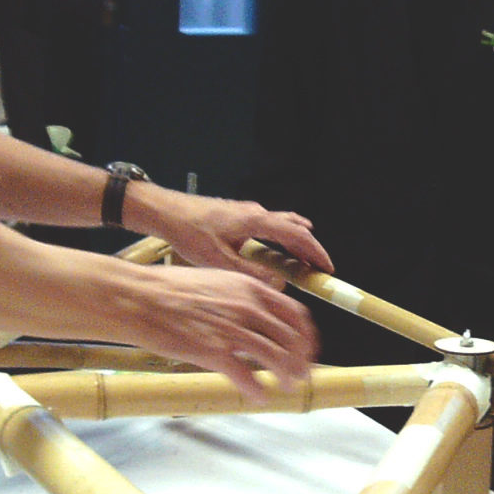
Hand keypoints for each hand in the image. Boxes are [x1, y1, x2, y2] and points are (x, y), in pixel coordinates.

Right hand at [119, 264, 320, 401]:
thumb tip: (254, 309)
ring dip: (287, 376)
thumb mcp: (215, 280)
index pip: (295, 314)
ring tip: (288, 387)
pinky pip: (247, 377)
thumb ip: (239, 295)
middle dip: (301, 361)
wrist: (139, 297)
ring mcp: (232, 331)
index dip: (306, 336)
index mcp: (249, 289)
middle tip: (303, 374)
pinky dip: (257, 391)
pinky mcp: (214, 352)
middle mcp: (247, 308)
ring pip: (276, 358)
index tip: (308, 348)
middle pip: (290, 339)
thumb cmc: (168, 288)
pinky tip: (259, 397)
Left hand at [132, 184, 334, 278]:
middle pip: (295, 227)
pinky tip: (272, 252)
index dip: (316, 252)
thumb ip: (251, 273)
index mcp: (256, 221)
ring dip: (295, 242)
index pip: (298, 235)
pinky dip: (280, 238)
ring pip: (282, 224)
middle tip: (317, 267)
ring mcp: (247, 210)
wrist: (166, 211)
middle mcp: (256, 212)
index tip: (327, 268)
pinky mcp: (237, 214)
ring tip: (300, 262)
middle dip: (309, 248)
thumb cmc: (189, 232)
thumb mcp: (220, 260)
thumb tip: (278, 283)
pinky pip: (269, 224)